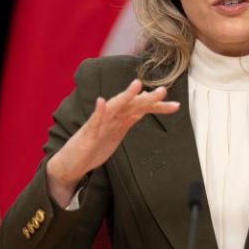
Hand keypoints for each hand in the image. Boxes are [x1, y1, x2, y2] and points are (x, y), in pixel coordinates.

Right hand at [46, 79, 179, 206]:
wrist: (72, 163)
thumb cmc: (94, 145)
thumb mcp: (117, 132)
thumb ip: (130, 118)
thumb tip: (145, 106)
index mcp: (120, 118)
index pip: (142, 108)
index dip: (159, 107)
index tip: (176, 106)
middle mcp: (111, 117)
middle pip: (132, 104)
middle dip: (148, 98)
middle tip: (163, 92)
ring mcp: (99, 124)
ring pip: (114, 107)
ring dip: (125, 96)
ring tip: (136, 85)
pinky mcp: (87, 134)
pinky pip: (93, 121)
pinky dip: (98, 111)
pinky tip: (101, 102)